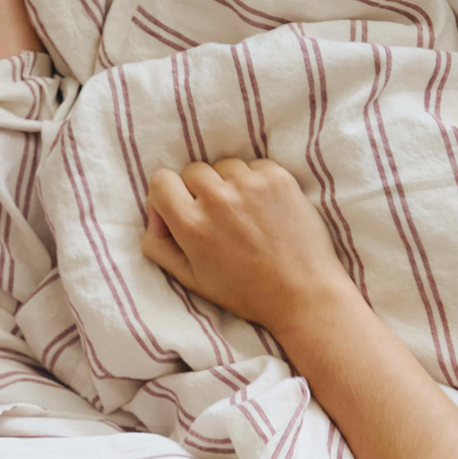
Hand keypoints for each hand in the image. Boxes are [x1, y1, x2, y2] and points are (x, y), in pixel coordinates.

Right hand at [139, 157, 351, 328]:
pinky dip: (255, 182)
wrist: (303, 293)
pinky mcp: (277, 178)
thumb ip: (158, 245)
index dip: (169, 195)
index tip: (183, 210)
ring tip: (245, 214)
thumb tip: (154, 214)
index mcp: (191, 225)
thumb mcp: (190, 279)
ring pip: (224, 166)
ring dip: (229, 184)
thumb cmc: (245, 291)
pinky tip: (265, 209)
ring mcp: (250, 185)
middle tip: (218, 218)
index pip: (161, 180)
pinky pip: (253, 166)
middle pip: (192, 170)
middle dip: (199, 190)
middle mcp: (217, 200)